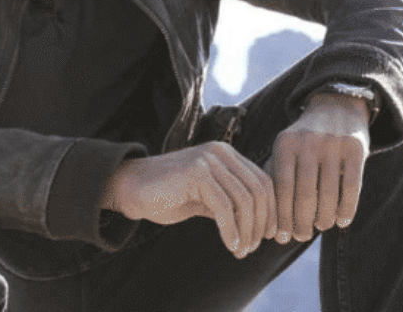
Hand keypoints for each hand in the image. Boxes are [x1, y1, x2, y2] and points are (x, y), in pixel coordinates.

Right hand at [102, 141, 278, 257]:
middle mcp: (221, 152)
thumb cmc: (168, 195)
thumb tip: (262, 227)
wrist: (130, 188)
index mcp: (227, 154)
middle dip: (262, 222)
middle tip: (254, 247)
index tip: (269, 236)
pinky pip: (224, 207)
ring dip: (247, 230)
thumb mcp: (207, 199)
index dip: (271, 210)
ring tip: (242, 250)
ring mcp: (208, 160)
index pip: (263, 181)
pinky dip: (231, 230)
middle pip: (258, 190)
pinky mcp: (196, 174)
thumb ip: (231, 204)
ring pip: (244, 199)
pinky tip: (231, 246)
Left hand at [271, 91, 369, 242]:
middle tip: (301, 236)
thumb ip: (275, 178)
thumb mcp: (285, 149)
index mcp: (285, 143)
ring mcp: (333, 143)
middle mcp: (308, 141)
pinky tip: (342, 221)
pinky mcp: (356, 147)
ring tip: (321, 226)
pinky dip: (347, 209)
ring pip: (329, 193)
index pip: (281, 187)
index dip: (281, 216)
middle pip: (305, 193)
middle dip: (302, 222)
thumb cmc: (305, 140)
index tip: (281, 237)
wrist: (337, 106)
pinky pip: (352, 187)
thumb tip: (269, 225)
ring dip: (324, 218)